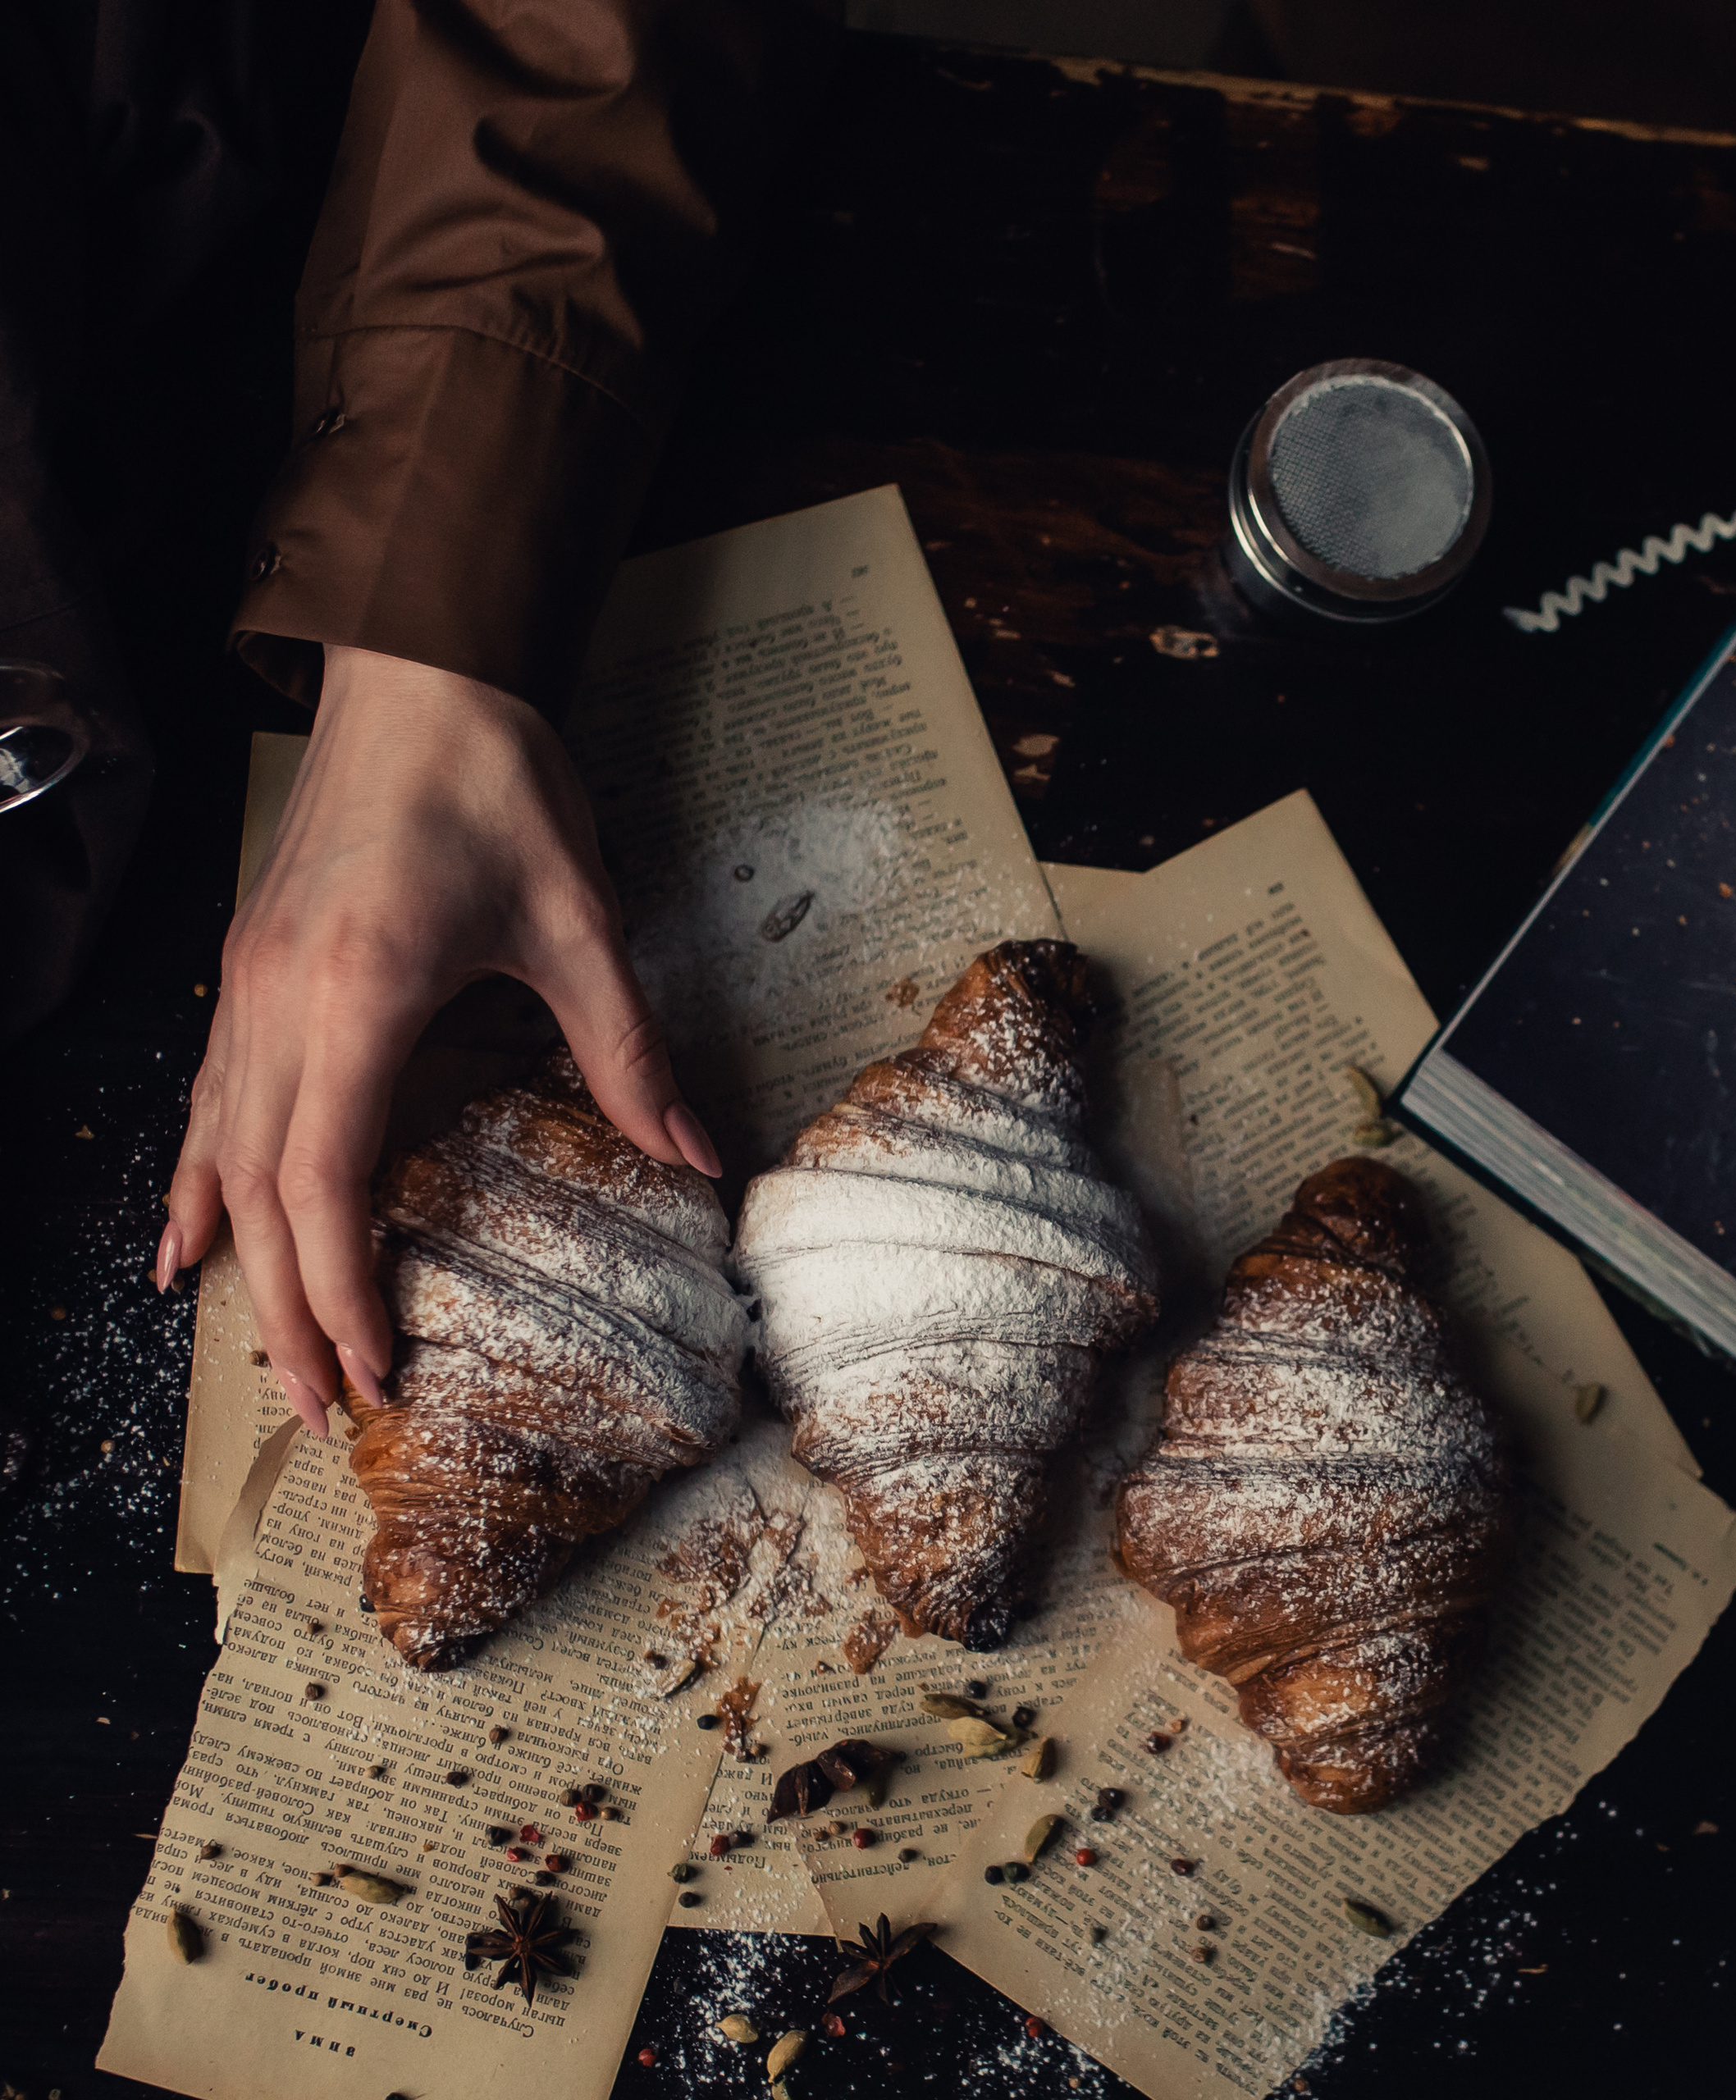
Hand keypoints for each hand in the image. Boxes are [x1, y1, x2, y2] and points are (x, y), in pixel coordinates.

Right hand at [160, 644, 717, 1434]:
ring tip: (266, 1353)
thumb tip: (693, 1153)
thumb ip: (627, 1050)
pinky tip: (188, 1231)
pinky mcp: (246, 963)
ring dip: (241, 1260)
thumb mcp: (579, 922)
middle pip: (260, 1191)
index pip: (325, 1182)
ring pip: (220, 1153)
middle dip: (289, 1309)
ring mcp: (246, 982)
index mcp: (357, 994)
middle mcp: (277, 1000)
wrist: (419, 667)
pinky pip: (204, 1097)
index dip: (342, 1288)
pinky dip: (198, 1177)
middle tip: (325, 1406)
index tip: (378, 1368)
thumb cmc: (496, 782)